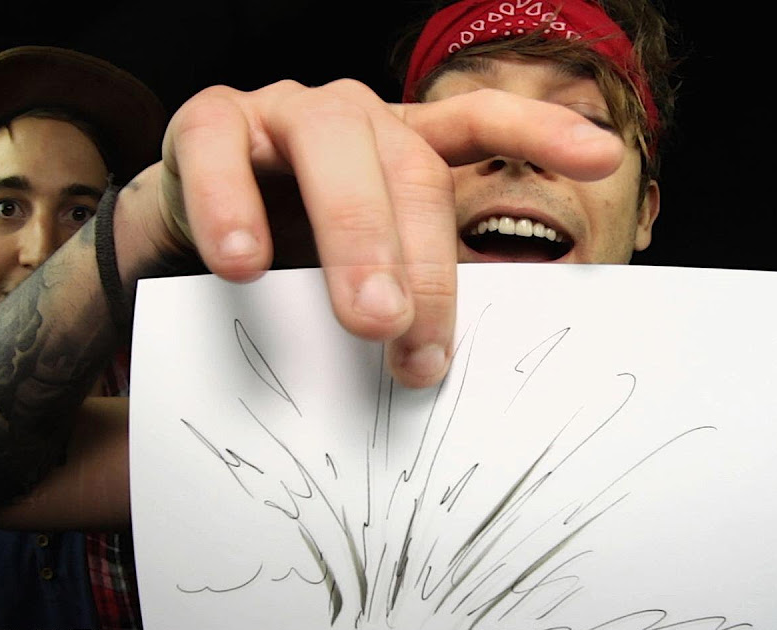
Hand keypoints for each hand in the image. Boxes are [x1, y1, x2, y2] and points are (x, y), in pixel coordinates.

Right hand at [153, 79, 624, 386]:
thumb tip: (446, 368)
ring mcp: (282, 113)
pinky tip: (243, 263)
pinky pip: (221, 149)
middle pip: (411, 167)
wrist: (171, 244)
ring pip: (334, 146)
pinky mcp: (208, 124)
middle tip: (419, 351)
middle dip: (426, 264)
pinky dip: (233, 205)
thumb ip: (402, 295)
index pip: (475, 127)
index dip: (538, 134)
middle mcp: (352, 120)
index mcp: (397, 149)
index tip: (605, 156)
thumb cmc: (285, 262)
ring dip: (355, 237)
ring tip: (364, 318)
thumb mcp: (354, 280)